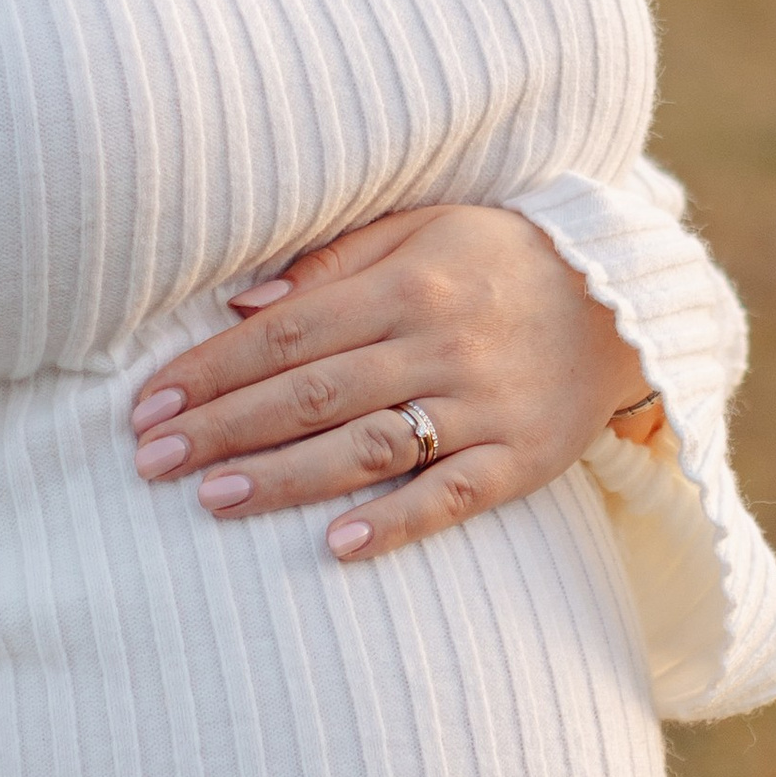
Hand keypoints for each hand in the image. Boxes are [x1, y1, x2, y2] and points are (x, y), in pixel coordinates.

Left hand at [128, 202, 651, 567]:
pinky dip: (396, 523)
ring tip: (211, 498)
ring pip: (368, 446)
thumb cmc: (500, 259)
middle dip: (224, 427)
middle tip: (151, 460)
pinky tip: (337, 546)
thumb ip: (331, 263)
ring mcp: (483, 406)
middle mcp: (441, 343)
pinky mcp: (521, 460)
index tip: (148, 404)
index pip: (287, 333)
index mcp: (408, 283)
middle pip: (312, 391)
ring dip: (285, 476)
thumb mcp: (421, 230)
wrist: (627, 301)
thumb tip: (242, 304)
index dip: (212, 370)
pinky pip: (452, 496)